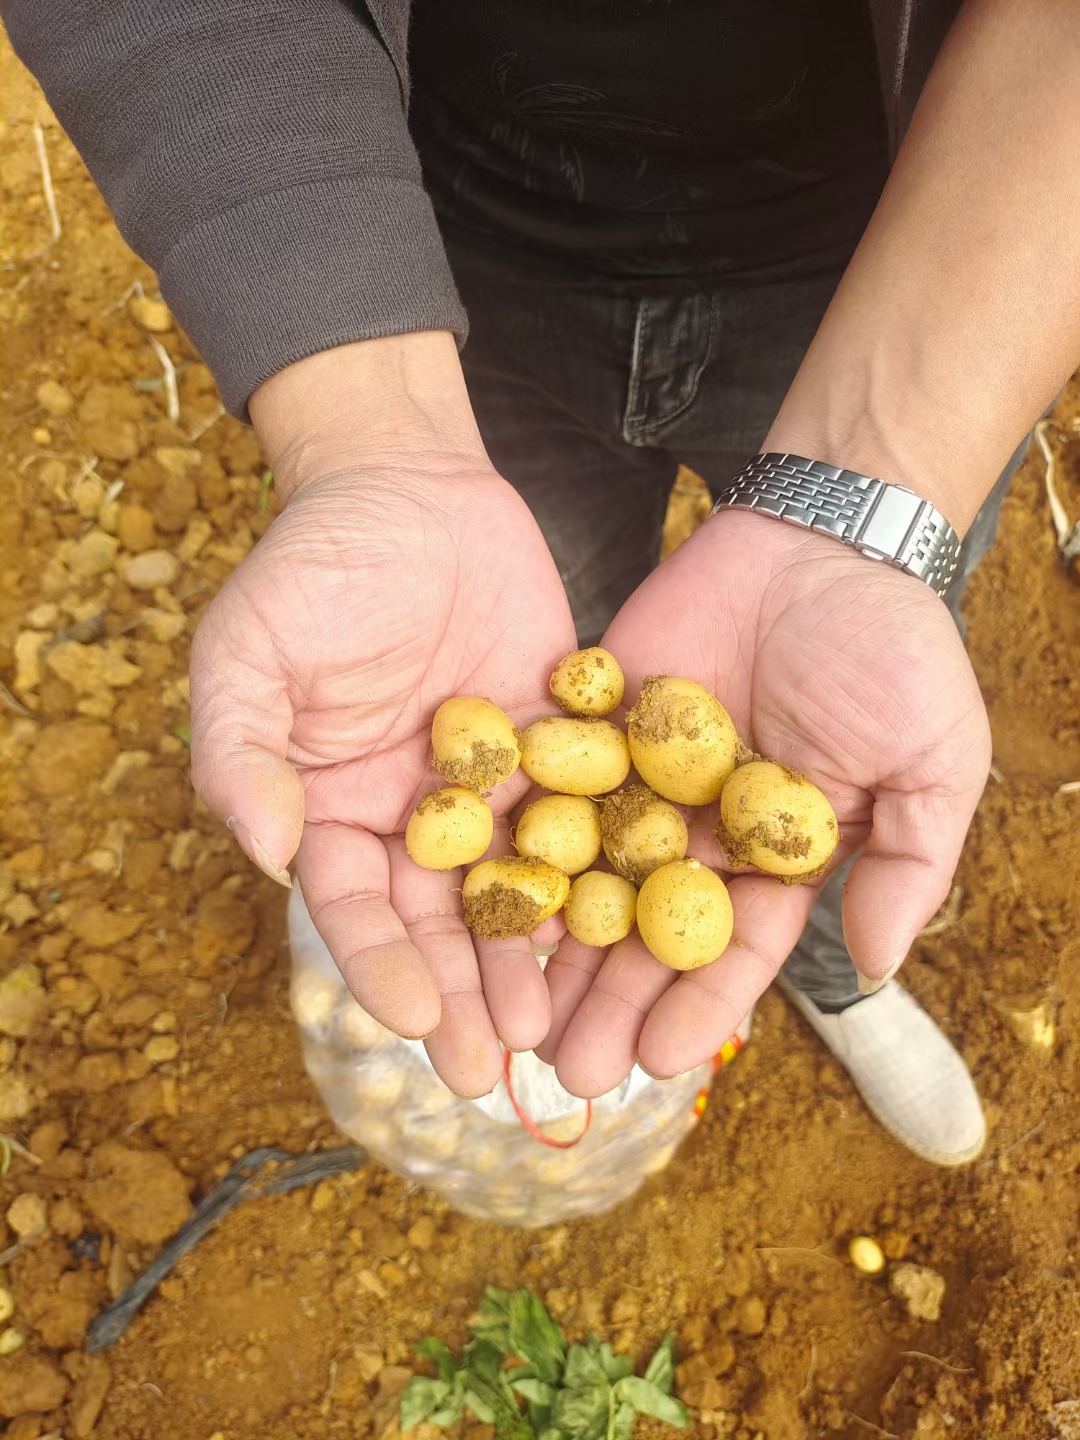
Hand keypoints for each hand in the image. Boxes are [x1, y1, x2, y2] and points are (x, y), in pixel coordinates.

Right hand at [190, 335, 576, 1095]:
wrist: (411, 486)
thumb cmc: (314, 564)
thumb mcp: (249, 650)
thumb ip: (240, 749)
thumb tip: (262, 853)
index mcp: (339, 812)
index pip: (358, 909)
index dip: (384, 967)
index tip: (417, 1022)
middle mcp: (419, 818)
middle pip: (443, 924)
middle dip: (468, 997)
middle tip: (502, 1070)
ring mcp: (495, 788)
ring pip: (519, 890)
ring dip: (538, 960)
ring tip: (565, 1029)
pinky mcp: (562, 748)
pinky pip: (586, 818)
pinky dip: (604, 873)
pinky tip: (632, 926)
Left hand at [542, 508, 990, 1095]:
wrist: (820, 538)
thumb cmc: (891, 650)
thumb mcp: (932, 762)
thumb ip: (907, 863)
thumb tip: (877, 965)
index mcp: (776, 853)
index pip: (736, 947)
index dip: (698, 1005)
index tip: (657, 1064)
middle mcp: (700, 829)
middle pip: (647, 930)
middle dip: (610, 1000)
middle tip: (565, 1071)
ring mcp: (639, 777)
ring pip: (586, 875)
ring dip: (553, 945)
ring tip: (512, 1011)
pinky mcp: (590, 721)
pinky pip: (549, 785)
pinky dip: (516, 838)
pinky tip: (476, 893)